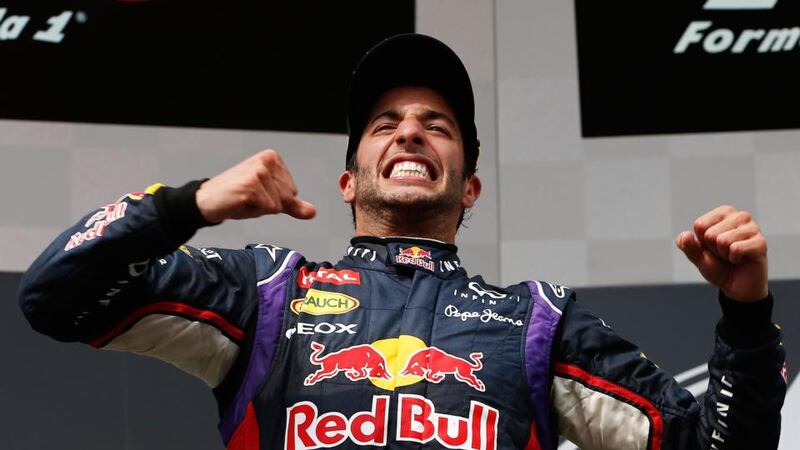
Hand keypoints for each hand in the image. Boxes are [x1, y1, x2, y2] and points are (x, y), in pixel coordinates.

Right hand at [195, 150, 316, 222]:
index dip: (275, 200)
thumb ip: (292, 205)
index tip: (256, 194)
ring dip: (261, 208)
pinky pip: (269, 209)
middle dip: (269, 205)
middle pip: (287, 198)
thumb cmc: (237, 198)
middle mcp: (267, 161)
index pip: (292, 191)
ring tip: (245, 199)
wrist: (208, 201)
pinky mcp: (252, 185)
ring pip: (278, 205)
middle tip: (249, 198)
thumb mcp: (269, 200)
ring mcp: (259, 172)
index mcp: (272, 158)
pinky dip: (254, 211)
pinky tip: (241, 202)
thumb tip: (312, 212)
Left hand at [676, 205, 767, 302]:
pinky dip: (734, 259)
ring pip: (723, 241)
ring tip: (733, 256)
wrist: (737, 287)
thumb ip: (687, 246)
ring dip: (724, 254)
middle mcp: (740, 216)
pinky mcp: (761, 242)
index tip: (713, 247)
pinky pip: (736, 249)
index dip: (702, 241)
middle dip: (713, 249)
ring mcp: (753, 228)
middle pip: (710, 233)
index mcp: (723, 213)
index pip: (700, 225)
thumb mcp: (697, 257)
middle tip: (724, 253)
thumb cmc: (718, 266)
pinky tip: (741, 259)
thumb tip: (685, 235)